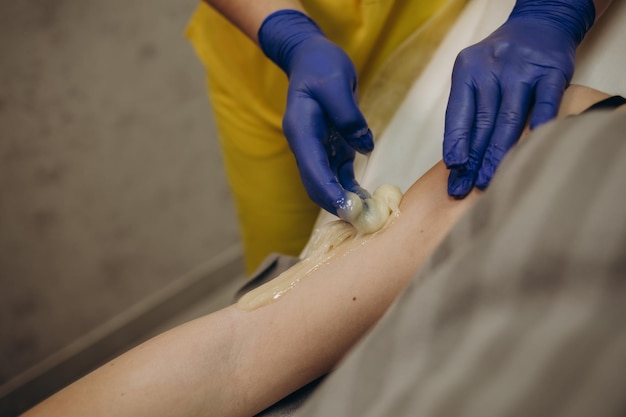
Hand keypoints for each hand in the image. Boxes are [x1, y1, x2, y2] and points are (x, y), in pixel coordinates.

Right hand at [259, 10, 372, 216]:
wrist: (311, 58)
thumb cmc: (321, 65)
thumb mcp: (336, 82)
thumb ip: (348, 114)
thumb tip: (363, 146)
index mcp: (300, 130)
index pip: (311, 167)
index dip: (328, 191)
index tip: (346, 208)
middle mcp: (305, 145)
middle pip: (316, 183)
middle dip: (335, 203)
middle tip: (361, 220)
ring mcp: (317, 149)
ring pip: (326, 184)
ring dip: (344, 200)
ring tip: (368, 215)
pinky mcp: (330, 148)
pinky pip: (339, 175)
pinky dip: (351, 189)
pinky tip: (367, 200)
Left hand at [443, 0, 594, 197]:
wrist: (540, 24)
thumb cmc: (500, 61)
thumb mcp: (475, 74)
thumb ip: (467, 108)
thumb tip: (456, 158)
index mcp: (468, 69)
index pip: (459, 113)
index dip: (456, 143)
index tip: (453, 168)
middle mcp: (493, 67)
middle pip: (482, 122)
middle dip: (473, 159)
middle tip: (465, 187)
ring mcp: (524, 68)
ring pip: (509, 118)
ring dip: (498, 154)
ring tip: (488, 180)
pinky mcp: (552, 71)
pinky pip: (545, 104)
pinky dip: (538, 127)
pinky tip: (529, 151)